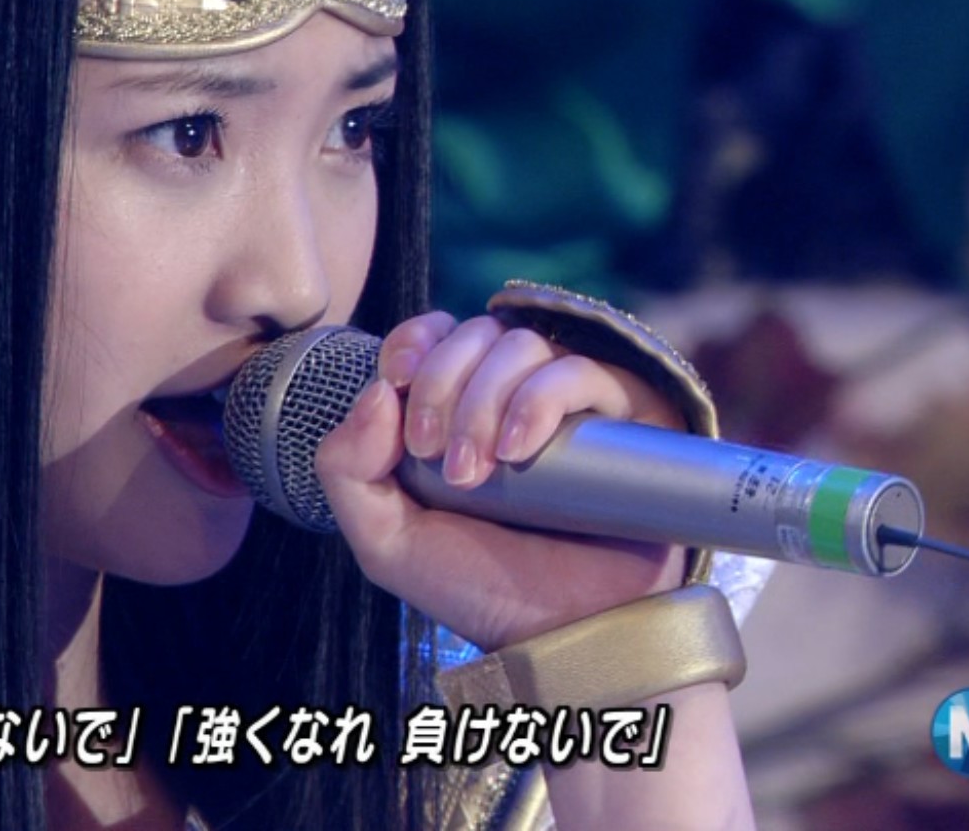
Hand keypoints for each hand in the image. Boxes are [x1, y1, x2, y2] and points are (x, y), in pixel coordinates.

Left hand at [312, 312, 688, 648]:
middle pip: (474, 335)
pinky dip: (539, 399)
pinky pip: (581, 372)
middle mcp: (511, 397)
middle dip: (442, 385)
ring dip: (485, 400)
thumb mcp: (385, 541)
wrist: (559, 634)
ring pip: (523, 346)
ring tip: (476, 473)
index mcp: (453, 410)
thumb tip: (375, 392)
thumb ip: (347, 470)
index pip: (432, 336)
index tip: (395, 380)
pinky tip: (518, 449)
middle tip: (435, 456)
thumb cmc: (477, 588)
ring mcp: (569, 405)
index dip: (411, 342)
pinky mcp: (622, 418)